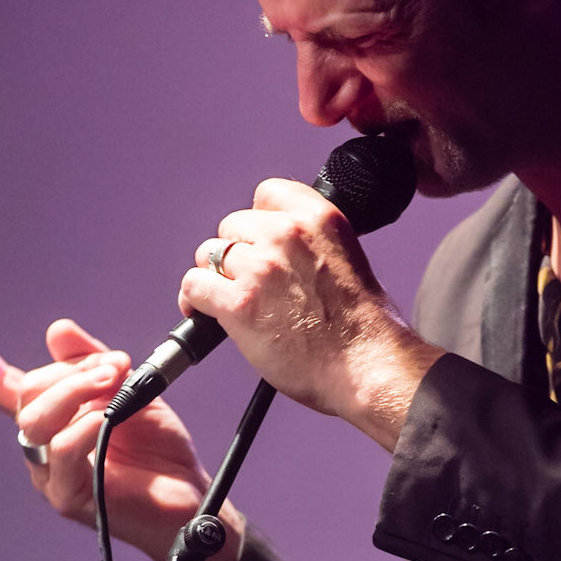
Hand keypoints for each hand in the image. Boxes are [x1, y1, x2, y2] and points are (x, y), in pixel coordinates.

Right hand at [0, 318, 243, 560]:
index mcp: (52, 418)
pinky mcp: (67, 497)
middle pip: (26, 393)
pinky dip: (84, 426)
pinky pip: (62, 451)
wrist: (188, 495)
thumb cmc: (159, 450)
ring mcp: (50, 474)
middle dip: (70, 370)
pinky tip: (107, 420)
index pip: (2, 385)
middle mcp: (42, 446)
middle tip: (117, 366)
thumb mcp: (131, 390)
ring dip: (75, 390)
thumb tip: (56, 330)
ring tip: (114, 382)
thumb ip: (94, 362)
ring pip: (36, 420)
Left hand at [178, 179, 442, 448]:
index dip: (257, 222)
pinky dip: (194, 301)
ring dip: (215, 278)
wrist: (366, 367)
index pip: (267, 194)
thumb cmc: (363, 329)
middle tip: (246, 282)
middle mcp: (287, 234)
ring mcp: (261, 267)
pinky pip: (195, 286)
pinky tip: (203, 314)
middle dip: (236, 254)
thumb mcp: (348, 260)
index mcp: (319, 219)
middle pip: (232, 227)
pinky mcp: (240, 303)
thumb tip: (278, 254)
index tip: (258, 242)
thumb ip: (312, 246)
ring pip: (209, 255)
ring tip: (226, 301)